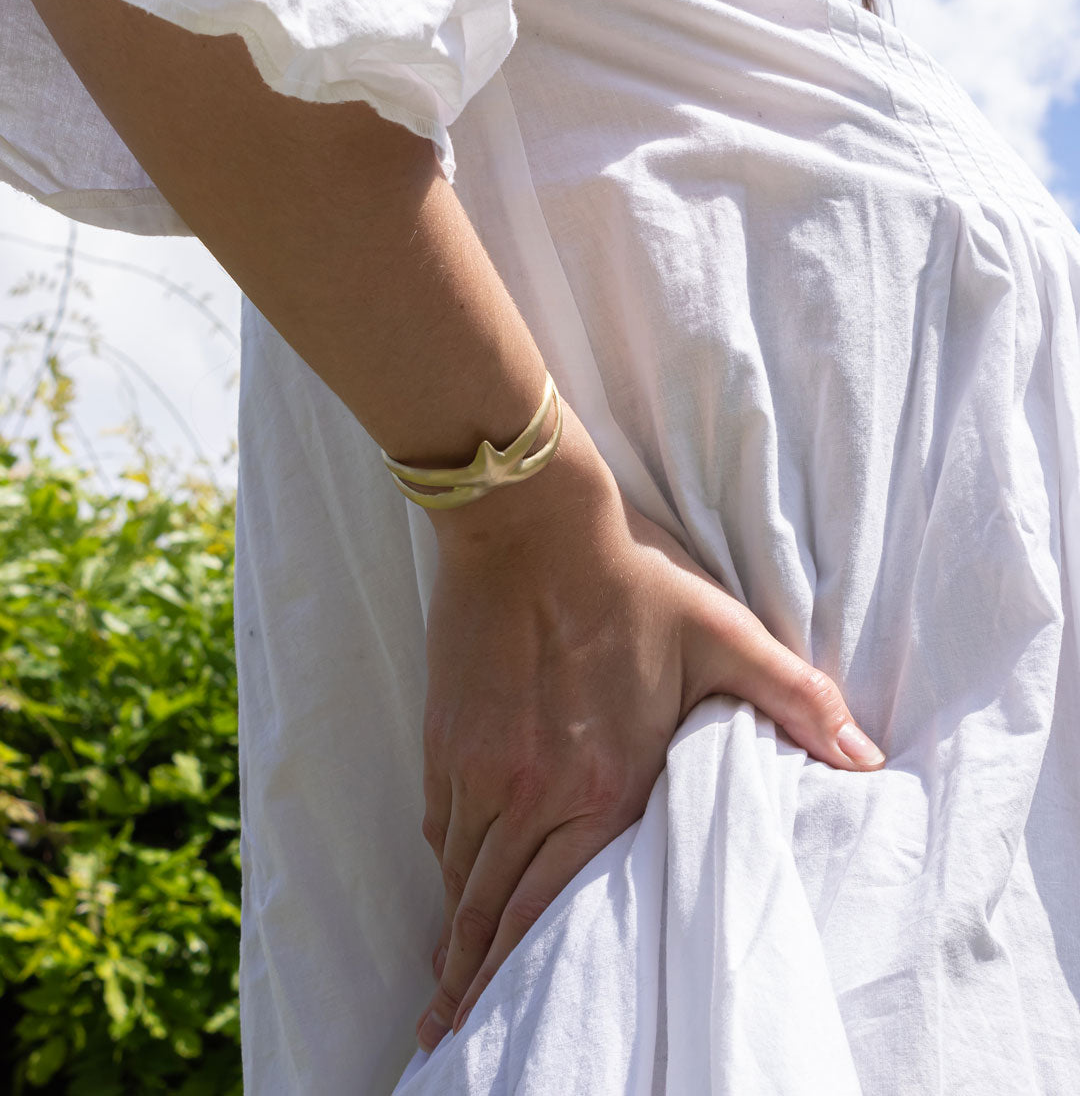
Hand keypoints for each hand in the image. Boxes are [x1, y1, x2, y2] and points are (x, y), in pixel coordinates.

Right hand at [414, 416, 884, 1052]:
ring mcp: (479, 767)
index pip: (553, 908)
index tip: (503, 1015)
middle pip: (490, 911)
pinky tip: (447, 882)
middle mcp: (529, 795)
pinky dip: (444, 865)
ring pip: (458, 876)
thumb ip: (796, 701)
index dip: (525, 971)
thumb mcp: (724, 635)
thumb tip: (865, 757)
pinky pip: (439, 823)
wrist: (529, 526)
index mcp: (600, 787)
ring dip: (452, 933)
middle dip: (471, 978)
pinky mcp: (446, 735)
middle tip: (452, 1028)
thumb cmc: (627, 582)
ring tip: (443, 981)